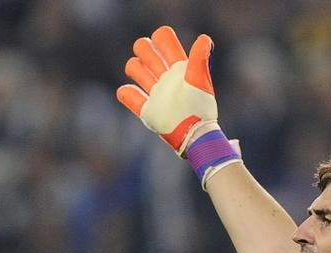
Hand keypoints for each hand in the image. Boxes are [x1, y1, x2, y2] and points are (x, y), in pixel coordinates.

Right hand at [116, 26, 216, 156]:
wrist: (193, 135)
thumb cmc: (199, 108)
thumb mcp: (200, 81)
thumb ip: (200, 59)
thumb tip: (204, 39)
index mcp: (179, 68)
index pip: (164, 40)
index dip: (160, 39)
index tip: (163, 48)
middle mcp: (166, 77)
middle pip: (145, 51)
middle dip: (143, 50)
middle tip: (154, 65)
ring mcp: (156, 93)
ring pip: (135, 69)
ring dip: (135, 69)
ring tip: (148, 82)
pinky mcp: (148, 110)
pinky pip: (128, 96)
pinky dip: (126, 93)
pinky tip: (131, 93)